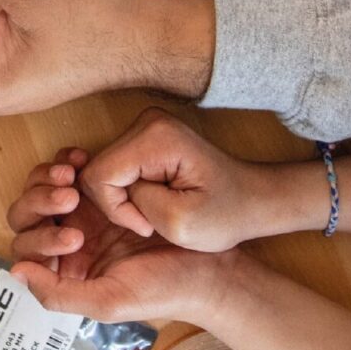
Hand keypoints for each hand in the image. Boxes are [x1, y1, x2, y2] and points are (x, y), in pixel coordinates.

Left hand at [9, 148, 235, 324]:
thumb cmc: (162, 290)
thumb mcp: (109, 302)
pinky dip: (66, 159)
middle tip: (70, 195)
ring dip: (48, 177)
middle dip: (40, 200)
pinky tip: (81, 158)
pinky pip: (69, 166)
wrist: (209, 265)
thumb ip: (60, 294)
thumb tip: (17, 271)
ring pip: (41, 186)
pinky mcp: (99, 185)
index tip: (76, 236)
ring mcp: (81, 209)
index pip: (27, 247)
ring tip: (74, 174)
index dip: (40, 238)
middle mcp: (66, 237)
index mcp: (64, 268)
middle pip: (27, 213)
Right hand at [79, 108, 328, 249]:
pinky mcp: (142, 138)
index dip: (115, 209)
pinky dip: (126, 193)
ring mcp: (143, 127)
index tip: (147, 226)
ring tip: (155, 213)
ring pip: (103, 171)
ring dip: (122, 200)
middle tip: (150, 222)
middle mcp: (145, 123)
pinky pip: (113, 169)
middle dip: (118, 205)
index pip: (99, 175)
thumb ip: (133, 205)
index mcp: (155, 138)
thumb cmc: (226, 214)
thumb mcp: (180, 224)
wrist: (253, 198)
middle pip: (97, 170)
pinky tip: (152, 202)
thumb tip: (100, 190)